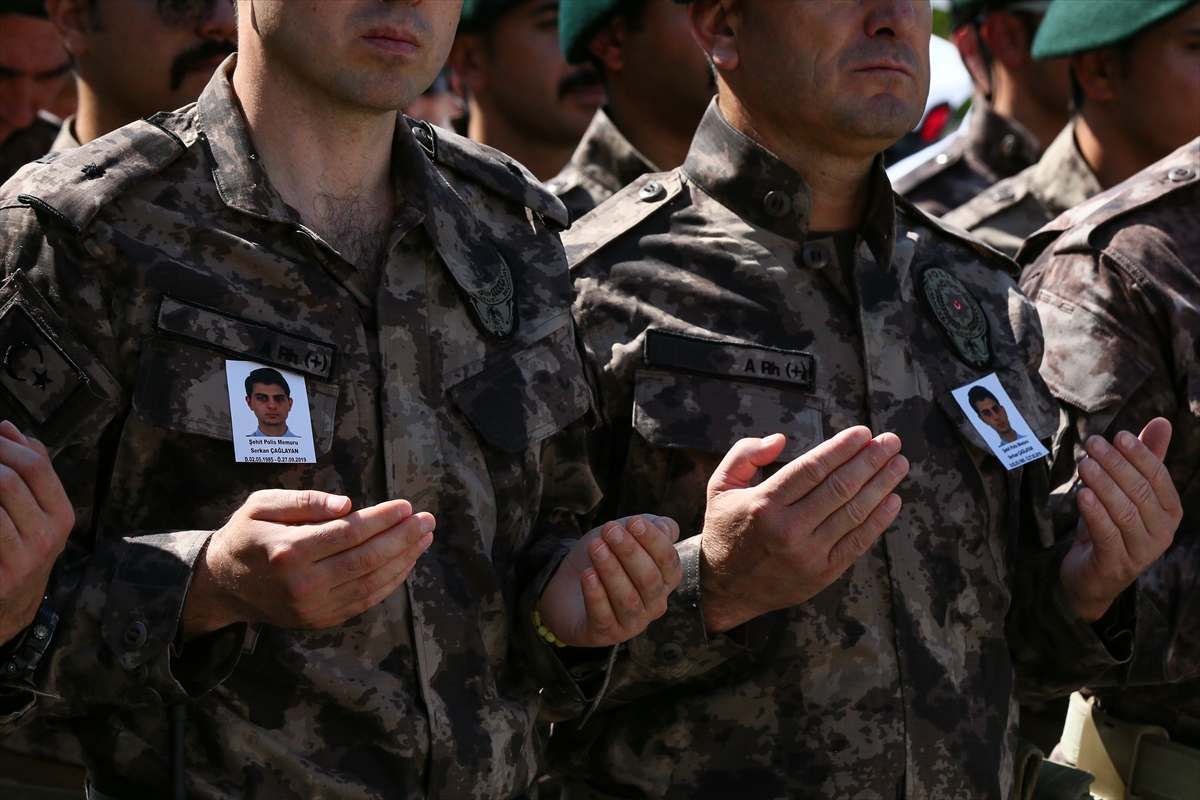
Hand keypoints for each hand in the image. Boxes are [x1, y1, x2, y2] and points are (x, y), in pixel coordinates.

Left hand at [0, 421, 74, 643]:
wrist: (7, 611)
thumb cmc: (18, 558)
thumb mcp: (35, 518)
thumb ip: (30, 475)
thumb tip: (9, 429)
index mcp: (61, 515)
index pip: (38, 463)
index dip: (6, 443)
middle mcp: (51, 532)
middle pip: (17, 474)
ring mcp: (29, 553)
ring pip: (1, 491)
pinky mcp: (7, 572)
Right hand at [183, 490, 433, 636]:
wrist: (222, 585)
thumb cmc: (246, 536)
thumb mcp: (261, 505)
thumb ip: (304, 500)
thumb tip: (347, 505)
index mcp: (288, 550)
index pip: (349, 533)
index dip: (382, 520)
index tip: (407, 506)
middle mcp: (302, 583)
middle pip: (366, 559)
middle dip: (403, 538)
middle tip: (427, 520)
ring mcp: (312, 607)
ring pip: (371, 583)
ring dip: (404, 560)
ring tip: (424, 538)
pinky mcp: (320, 620)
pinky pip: (364, 601)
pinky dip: (390, 583)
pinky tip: (406, 563)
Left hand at [539, 515, 681, 647]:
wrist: (567, 587)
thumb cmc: (604, 559)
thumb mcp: (625, 535)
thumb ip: (650, 527)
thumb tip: (667, 528)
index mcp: (665, 580)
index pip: (669, 561)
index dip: (653, 541)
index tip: (633, 522)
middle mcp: (654, 605)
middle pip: (649, 579)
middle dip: (629, 552)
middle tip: (609, 530)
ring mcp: (632, 623)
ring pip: (627, 599)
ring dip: (611, 571)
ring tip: (596, 548)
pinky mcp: (605, 634)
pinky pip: (604, 617)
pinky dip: (596, 595)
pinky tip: (587, 575)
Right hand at [699, 427, 907, 633]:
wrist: (723, 587)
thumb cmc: (726, 529)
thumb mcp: (720, 486)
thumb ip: (745, 454)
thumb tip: (780, 440)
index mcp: (764, 504)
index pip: (812, 468)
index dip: (841, 448)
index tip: (863, 432)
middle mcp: (788, 529)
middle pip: (839, 487)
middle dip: (870, 460)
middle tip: (890, 442)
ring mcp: (808, 554)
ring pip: (853, 512)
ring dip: (881, 485)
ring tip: (898, 464)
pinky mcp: (822, 573)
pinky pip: (858, 542)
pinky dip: (879, 520)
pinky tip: (893, 500)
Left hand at [1061, 418, 1180, 622]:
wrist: (1090, 575)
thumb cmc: (1110, 527)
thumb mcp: (1126, 492)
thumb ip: (1145, 459)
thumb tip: (1161, 422)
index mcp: (1170, 512)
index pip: (1159, 478)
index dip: (1140, 456)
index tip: (1118, 436)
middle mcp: (1162, 533)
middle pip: (1140, 493)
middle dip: (1116, 465)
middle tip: (1093, 444)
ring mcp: (1142, 552)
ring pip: (1124, 512)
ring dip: (1103, 485)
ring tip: (1084, 465)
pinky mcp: (1117, 565)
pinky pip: (1107, 535)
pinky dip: (1095, 513)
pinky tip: (1082, 495)